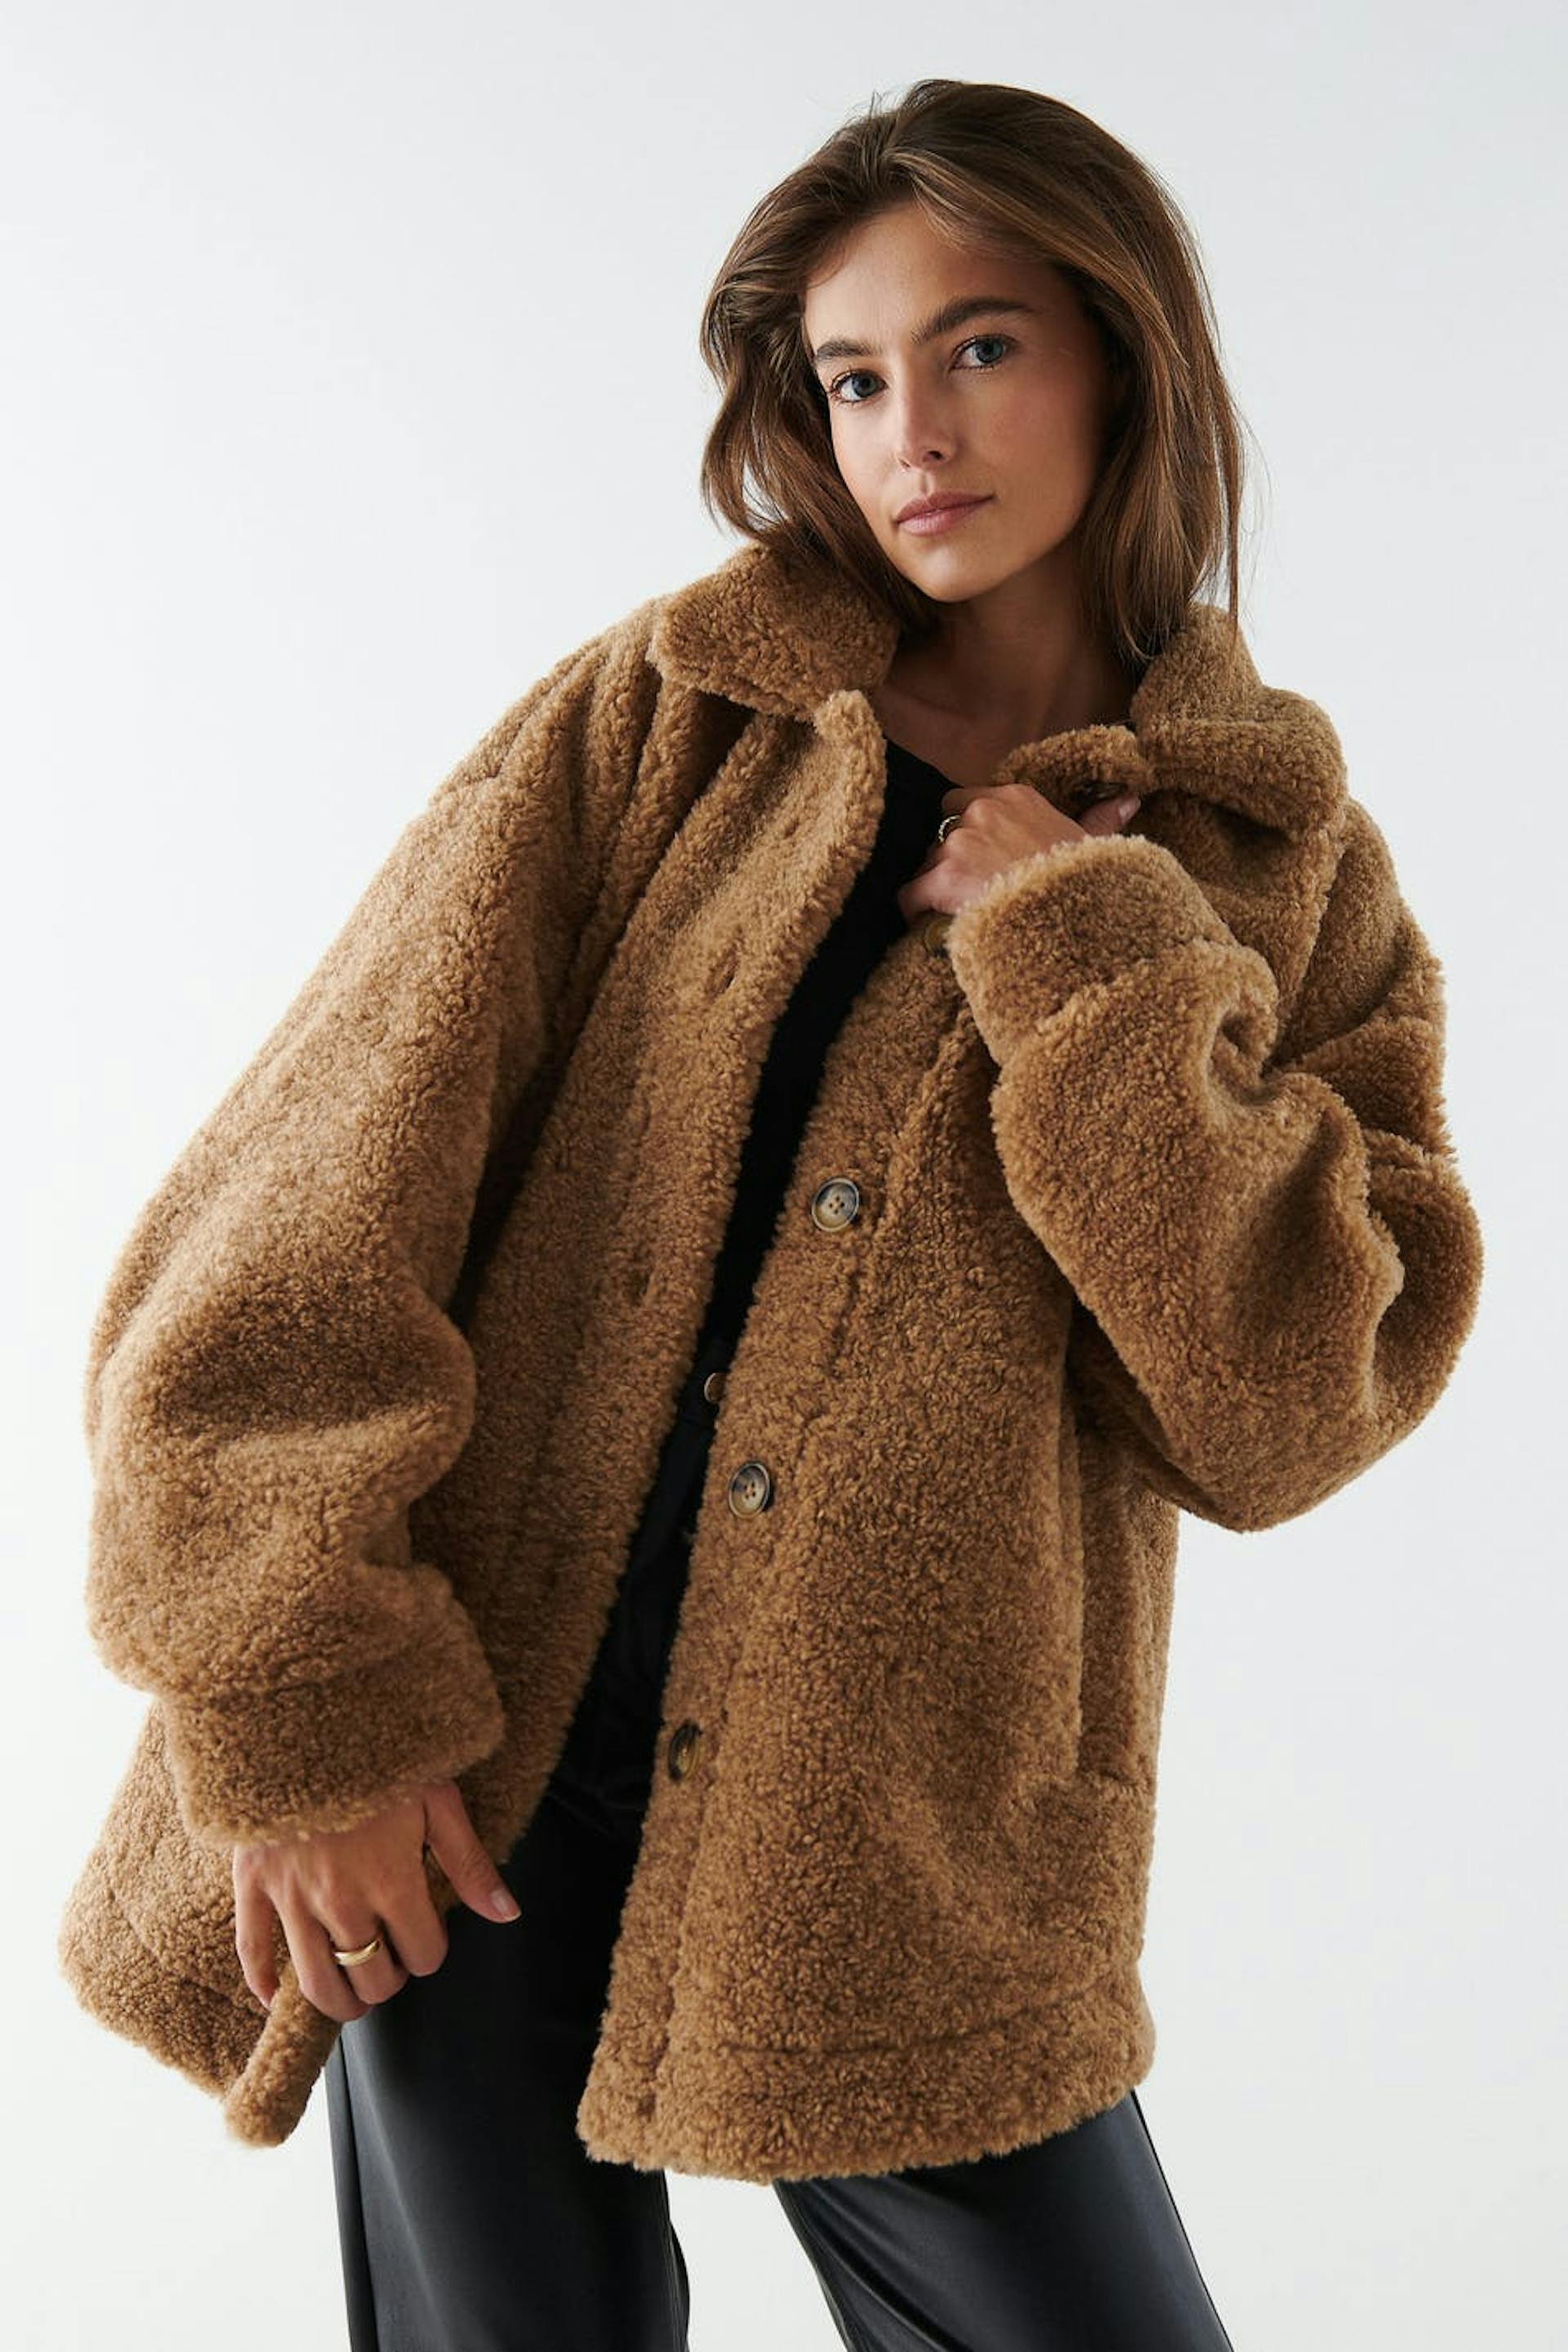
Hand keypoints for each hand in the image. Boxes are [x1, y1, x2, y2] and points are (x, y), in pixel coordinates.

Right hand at [232, 1775, 520, 2023]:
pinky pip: (251, 1951)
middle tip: (391, 1958)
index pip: (423, 1955)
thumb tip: (507, 1914)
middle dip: (389, 1978)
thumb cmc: (381, 1756)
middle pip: (371, 1980)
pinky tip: (274, 1999)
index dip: (431, 1950)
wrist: (306, 1717)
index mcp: (392, 1883)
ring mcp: (291, 1898)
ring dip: (339, 2001)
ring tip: (352, 1993)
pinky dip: (261, 1983)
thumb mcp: (437, 1800)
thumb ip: (469, 1863)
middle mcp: (341, 1903)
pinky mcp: (251, 1884)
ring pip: (315, 1983)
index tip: (427, 1932)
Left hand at [896, 782, 1141, 928]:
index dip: (965, 830)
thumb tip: (1130, 800)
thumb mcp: (1094, 846)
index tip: (976, 856)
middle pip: (942, 833)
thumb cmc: (1085, 882)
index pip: (963, 801)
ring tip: (957, 911)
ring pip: (926, 863)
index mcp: (1015, 798)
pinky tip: (924, 923)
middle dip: (950, 859)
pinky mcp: (944, 878)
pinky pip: (909, 893)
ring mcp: (961, 843)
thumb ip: (1101, 819)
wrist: (1074, 920)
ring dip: (936, 886)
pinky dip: (913, 909)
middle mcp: (983, 812)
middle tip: (968, 889)